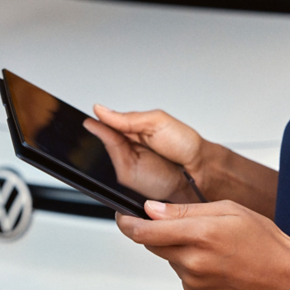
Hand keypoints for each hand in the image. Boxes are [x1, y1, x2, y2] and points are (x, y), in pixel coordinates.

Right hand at [83, 105, 206, 201]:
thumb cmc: (184, 145)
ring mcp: (126, 163)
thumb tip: (101, 110)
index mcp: (134, 129)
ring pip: (106, 151)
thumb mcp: (156, 122)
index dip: (98, 120)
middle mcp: (128, 146)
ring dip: (106, 142)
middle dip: (98, 131)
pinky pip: (112, 167)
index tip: (90, 117)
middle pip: (103, 137)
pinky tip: (116, 149)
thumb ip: (127, 118)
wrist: (199, 170)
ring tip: (108, 135)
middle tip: (95, 124)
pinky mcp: (127, 178)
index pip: (109, 123)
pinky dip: (113, 158)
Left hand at [116, 200, 289, 289]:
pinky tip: (213, 258)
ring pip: (167, 256)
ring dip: (176, 246)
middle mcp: (193, 260)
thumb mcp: (228, 209)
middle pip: (152, 243)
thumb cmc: (264, 240)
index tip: (122, 215)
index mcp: (200, 233)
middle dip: (156, 230)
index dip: (127, 222)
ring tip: (209, 241)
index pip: (145, 231)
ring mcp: (193, 280)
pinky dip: (187, 261)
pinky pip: (180, 271)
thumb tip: (152, 209)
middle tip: (180, 222)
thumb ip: (185, 209)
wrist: (285, 278)